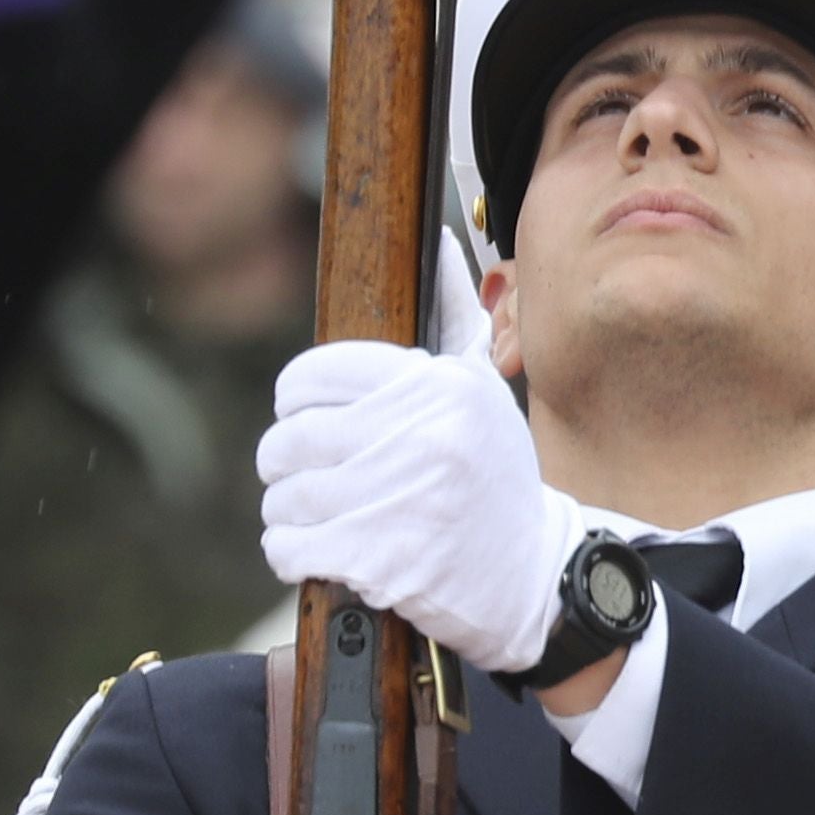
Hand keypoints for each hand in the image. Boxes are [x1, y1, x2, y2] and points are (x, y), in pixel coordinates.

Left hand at [255, 339, 576, 672]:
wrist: (532, 576)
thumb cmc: (494, 479)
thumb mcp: (482, 392)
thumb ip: (455, 316)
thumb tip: (445, 238)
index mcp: (438, 386)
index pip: (315, 373)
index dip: (294, 400)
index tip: (302, 418)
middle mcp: (420, 435)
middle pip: (291, 438)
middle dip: (281, 461)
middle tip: (296, 473)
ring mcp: (398, 499)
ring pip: (286, 497)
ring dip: (286, 512)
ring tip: (311, 516)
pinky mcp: (380, 560)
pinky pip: (288, 548)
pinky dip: (288, 553)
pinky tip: (314, 552)